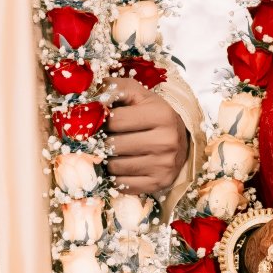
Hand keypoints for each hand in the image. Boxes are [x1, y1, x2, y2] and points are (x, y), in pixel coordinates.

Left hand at [103, 77, 188, 195]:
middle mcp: (166, 141)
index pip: (115, 120)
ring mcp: (163, 165)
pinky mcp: (159, 183)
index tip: (102, 121)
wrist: (181, 141)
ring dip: (107, 160)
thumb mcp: (140, 95)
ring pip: (115, 166)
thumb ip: (116, 88)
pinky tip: (120, 167)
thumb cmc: (154, 115)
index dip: (102, 121)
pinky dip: (115, 176)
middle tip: (103, 139)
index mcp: (161, 115)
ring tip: (112, 152)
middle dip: (103, 142)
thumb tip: (91, 94)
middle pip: (113, 145)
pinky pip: (122, 184)